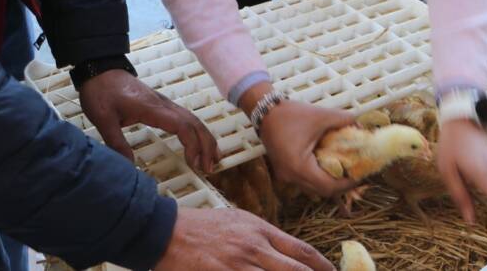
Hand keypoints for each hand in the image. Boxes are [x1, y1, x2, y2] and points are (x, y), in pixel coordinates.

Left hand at [80, 69, 219, 172]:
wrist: (101, 70)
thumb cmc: (102, 92)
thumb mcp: (103, 119)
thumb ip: (117, 143)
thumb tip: (128, 167)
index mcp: (152, 109)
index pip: (182, 126)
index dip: (192, 145)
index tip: (194, 163)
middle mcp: (165, 105)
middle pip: (195, 124)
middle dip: (206, 145)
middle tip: (208, 169)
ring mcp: (166, 104)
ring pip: (194, 120)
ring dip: (206, 139)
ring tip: (213, 160)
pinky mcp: (163, 106)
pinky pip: (187, 119)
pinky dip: (198, 132)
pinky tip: (200, 143)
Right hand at [154, 206, 332, 270]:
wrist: (165, 232)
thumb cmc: (202, 226)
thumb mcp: (239, 221)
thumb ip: (263, 237)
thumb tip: (287, 251)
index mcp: (261, 231)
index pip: (301, 251)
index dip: (321, 266)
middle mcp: (255, 249)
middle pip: (295, 270)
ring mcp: (238, 265)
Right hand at [240, 84, 360, 199]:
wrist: (265, 112)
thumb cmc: (292, 114)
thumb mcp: (322, 116)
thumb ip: (344, 121)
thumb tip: (363, 127)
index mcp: (299, 167)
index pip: (328, 186)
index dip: (347, 184)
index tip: (361, 174)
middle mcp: (291, 177)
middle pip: (322, 191)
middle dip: (341, 184)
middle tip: (357, 172)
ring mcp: (286, 176)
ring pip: (313, 188)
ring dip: (330, 181)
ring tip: (346, 168)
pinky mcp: (285, 171)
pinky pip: (306, 180)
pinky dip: (320, 176)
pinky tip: (330, 163)